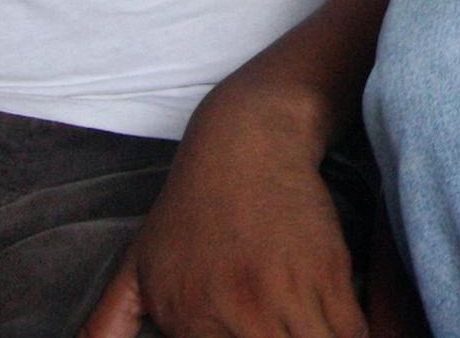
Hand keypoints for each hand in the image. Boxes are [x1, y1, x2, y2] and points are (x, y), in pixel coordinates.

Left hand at [80, 80, 363, 337]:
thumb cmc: (191, 204)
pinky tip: (343, 333)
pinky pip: (351, 333)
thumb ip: (107, 325)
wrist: (248, 141)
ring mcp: (284, 298)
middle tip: (280, 335)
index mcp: (187, 323)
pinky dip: (351, 337)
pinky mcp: (328, 274)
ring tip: (305, 332)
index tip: (253, 337)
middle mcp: (236, 318)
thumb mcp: (138, 266)